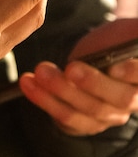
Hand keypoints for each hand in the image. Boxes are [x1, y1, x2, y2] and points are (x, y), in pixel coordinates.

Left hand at [18, 17, 137, 134]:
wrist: (95, 58)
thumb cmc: (112, 43)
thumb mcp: (125, 33)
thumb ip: (133, 33)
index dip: (131, 73)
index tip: (114, 67)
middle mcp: (129, 103)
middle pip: (114, 99)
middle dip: (91, 83)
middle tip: (70, 68)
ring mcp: (106, 117)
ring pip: (85, 111)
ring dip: (59, 92)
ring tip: (39, 72)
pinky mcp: (83, 123)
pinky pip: (64, 118)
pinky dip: (44, 101)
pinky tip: (28, 84)